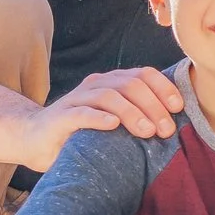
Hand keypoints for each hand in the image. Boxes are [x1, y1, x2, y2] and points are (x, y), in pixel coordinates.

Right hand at [15, 67, 182, 167]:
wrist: (35, 140)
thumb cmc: (83, 133)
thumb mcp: (114, 122)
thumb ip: (137, 117)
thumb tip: (174, 126)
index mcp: (112, 83)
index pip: (144, 74)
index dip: (164, 88)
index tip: (178, 108)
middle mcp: (95, 85)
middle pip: (130, 84)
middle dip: (153, 106)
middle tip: (166, 130)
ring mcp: (77, 99)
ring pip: (109, 96)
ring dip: (132, 113)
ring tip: (147, 131)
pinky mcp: (60, 117)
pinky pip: (81, 113)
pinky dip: (98, 118)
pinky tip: (113, 126)